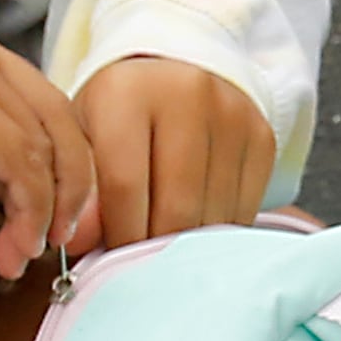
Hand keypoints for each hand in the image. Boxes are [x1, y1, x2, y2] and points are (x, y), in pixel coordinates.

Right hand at [0, 14, 99, 282]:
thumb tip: (51, 188)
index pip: (40, 97)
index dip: (66, 157)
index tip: (64, 210)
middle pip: (54, 116)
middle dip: (70, 185)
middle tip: (62, 238)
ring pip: (43, 146)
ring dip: (44, 212)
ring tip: (22, 254)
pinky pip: (21, 168)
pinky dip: (27, 214)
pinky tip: (10, 247)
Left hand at [77, 57, 273, 249]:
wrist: (175, 71)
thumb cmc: (119, 113)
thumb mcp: (84, 138)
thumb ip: (80, 189)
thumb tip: (79, 245)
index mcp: (127, 93)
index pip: (124, 187)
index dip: (118, 238)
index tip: (111, 265)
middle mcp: (186, 96)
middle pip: (176, 208)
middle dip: (155, 252)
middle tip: (141, 269)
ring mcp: (231, 115)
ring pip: (213, 216)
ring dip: (188, 248)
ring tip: (167, 251)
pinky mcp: (262, 136)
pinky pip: (244, 210)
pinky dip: (218, 233)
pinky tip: (196, 229)